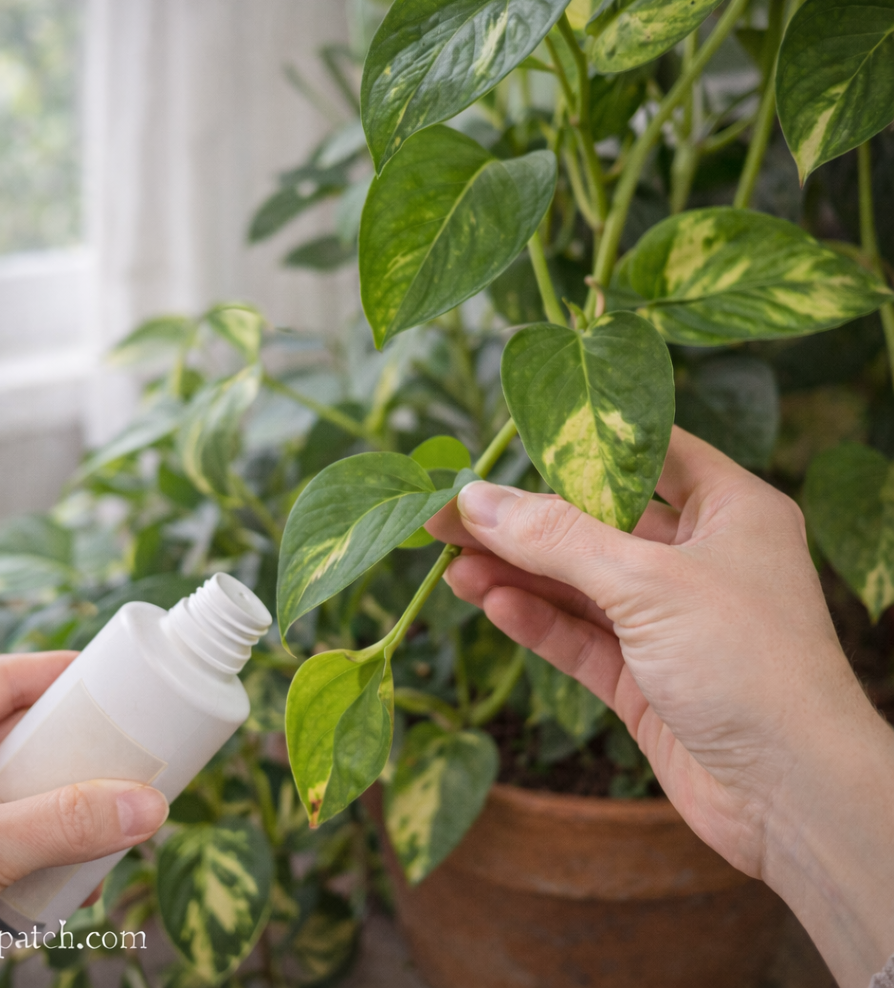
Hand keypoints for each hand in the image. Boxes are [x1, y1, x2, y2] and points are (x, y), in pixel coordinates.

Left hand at [0, 653, 167, 987]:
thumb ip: (61, 827)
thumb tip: (148, 807)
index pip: (2, 679)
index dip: (64, 676)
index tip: (123, 682)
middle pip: (19, 737)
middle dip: (74, 758)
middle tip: (128, 764)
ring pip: (17, 791)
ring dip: (63, 814)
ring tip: (108, 832)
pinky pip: (5, 837)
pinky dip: (40, 855)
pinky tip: (70, 884)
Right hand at [426, 427, 893, 987]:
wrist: (792, 797)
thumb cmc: (747, 664)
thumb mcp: (646, 582)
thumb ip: (556, 538)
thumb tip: (475, 499)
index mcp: (730, 510)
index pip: (645, 454)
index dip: (577, 446)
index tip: (505, 444)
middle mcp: (701, 558)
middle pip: (595, 525)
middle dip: (522, 523)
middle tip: (448, 517)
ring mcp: (671, 621)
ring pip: (579, 585)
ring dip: (518, 575)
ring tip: (452, 566)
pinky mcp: (646, 677)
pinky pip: (581, 638)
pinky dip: (537, 621)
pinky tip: (492, 604)